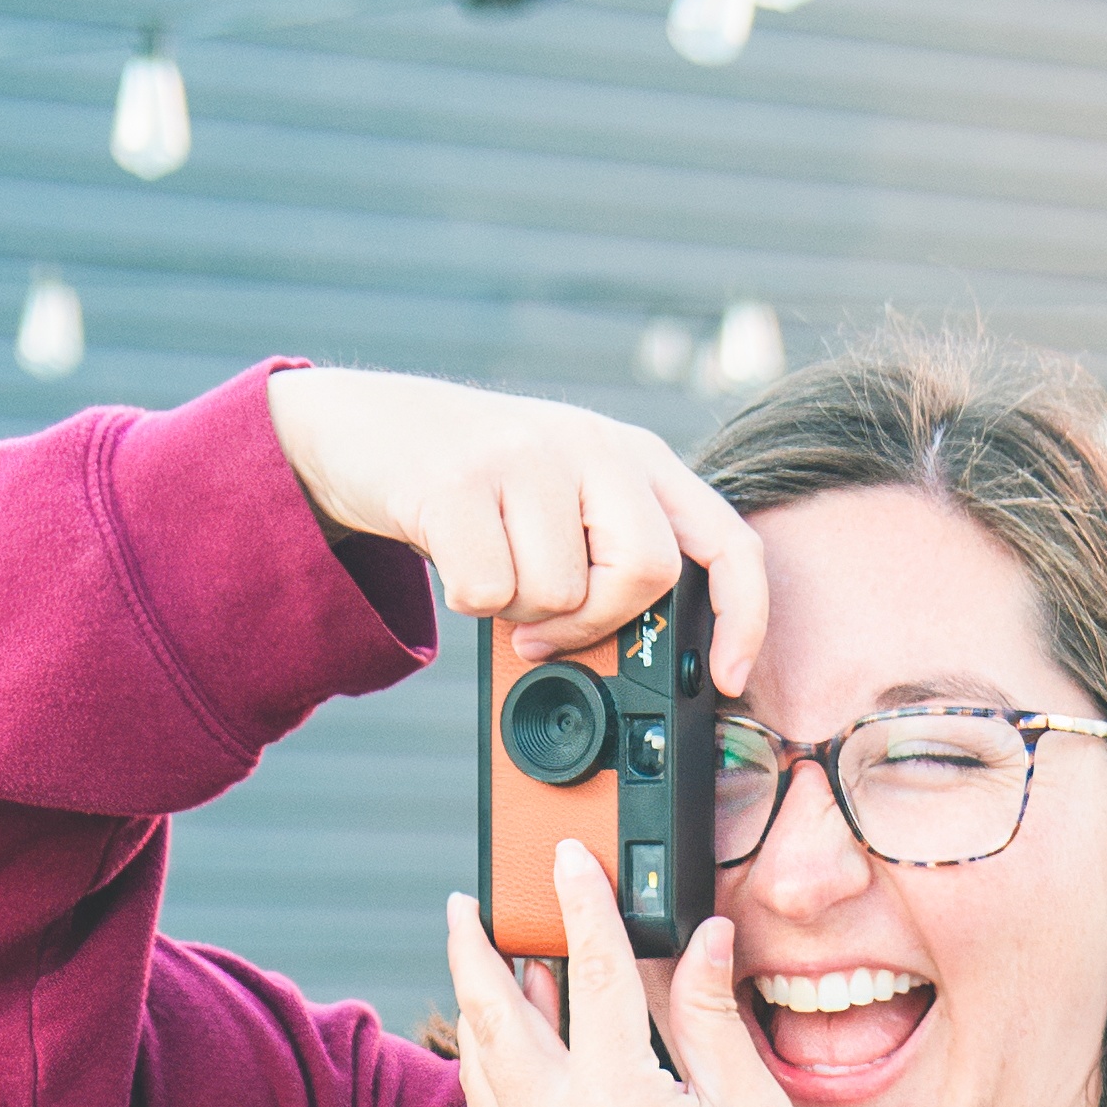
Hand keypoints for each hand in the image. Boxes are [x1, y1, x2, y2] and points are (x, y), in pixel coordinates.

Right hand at [265, 366, 764, 691]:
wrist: (363, 426)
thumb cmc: (476, 487)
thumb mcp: (562, 502)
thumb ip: (609, 556)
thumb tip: (634, 664)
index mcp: (635, 458)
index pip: (726, 540)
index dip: (743, 617)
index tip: (727, 680)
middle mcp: (593, 445)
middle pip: (646, 574)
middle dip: (594, 623)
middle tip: (542, 628)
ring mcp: (526, 454)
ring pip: (559, 592)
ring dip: (515, 609)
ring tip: (487, 562)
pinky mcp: (459, 479)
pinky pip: (489, 590)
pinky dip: (468, 601)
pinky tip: (451, 554)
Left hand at [441, 842, 819, 1106]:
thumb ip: (711, 1014)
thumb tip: (700, 935)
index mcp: (616, 1101)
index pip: (591, 972)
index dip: (581, 904)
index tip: (569, 858)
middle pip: (495, 1012)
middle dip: (478, 947)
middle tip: (473, 901)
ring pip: (480, 1061)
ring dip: (478, 1001)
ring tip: (490, 958)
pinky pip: (489, 1105)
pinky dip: (489, 1057)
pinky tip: (511, 1034)